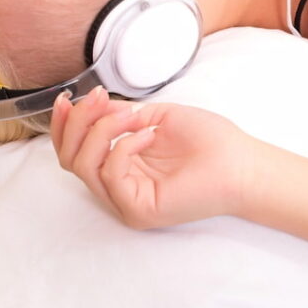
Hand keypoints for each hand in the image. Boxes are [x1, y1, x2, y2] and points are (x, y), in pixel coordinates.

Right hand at [50, 86, 257, 229]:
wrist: (243, 163)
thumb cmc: (210, 141)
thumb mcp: (157, 116)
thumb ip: (121, 114)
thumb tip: (93, 107)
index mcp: (121, 165)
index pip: (74, 151)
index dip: (65, 124)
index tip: (69, 97)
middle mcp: (118, 186)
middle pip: (70, 158)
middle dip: (78, 122)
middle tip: (98, 99)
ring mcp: (125, 201)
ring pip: (83, 165)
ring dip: (102, 130)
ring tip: (132, 116)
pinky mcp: (136, 210)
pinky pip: (110, 174)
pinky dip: (124, 146)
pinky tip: (149, 134)